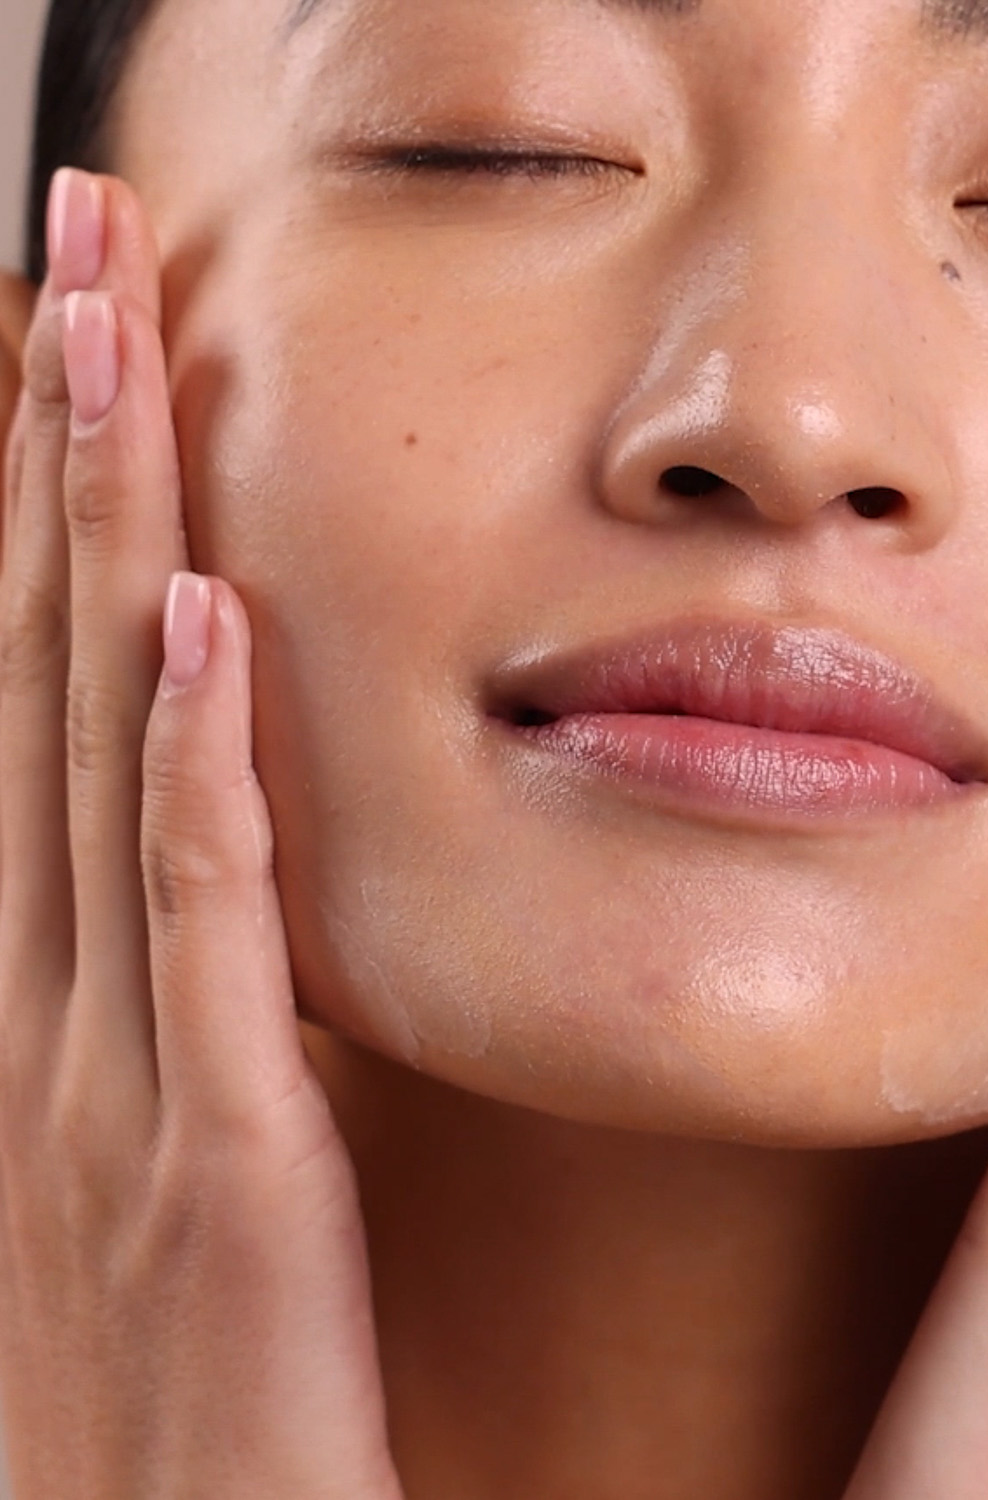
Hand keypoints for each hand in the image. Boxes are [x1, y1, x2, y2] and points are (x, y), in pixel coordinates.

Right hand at [0, 171, 401, 1499]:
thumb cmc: (190, 1387)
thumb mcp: (181, 1159)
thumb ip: (198, 1006)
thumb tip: (222, 849)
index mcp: (67, 1005)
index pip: (62, 708)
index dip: (54, 521)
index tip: (77, 356)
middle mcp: (58, 1008)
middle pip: (56, 678)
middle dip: (54, 461)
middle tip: (75, 256)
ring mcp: (115, 1079)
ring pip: (102, 754)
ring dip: (99, 542)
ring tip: (100, 343)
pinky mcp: (216, 1165)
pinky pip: (202, 928)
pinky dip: (192, 769)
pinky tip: (206, 623)